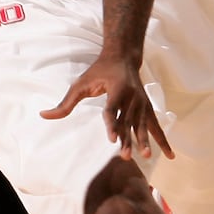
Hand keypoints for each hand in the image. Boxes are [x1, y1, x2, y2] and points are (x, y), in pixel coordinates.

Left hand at [40, 55, 173, 160]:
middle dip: (128, 139)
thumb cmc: (98, 71)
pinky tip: (170, 156)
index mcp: (116, 89)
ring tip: (146, 156)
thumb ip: (65, 103)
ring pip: (142, 125)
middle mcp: (132, 96)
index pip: (112, 110)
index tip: (113, 139)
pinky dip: (163, 141)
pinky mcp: (147, 108)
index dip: (112, 124)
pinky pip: (156, 127)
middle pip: (128, 121)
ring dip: (144, 141)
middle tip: (125, 156)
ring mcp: (142, 103)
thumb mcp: (80, 84)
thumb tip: (44, 115)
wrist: (123, 57)